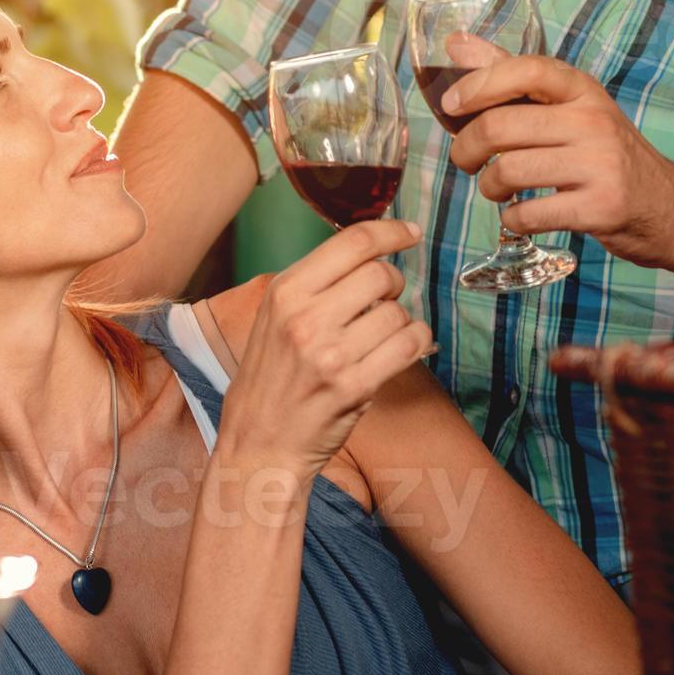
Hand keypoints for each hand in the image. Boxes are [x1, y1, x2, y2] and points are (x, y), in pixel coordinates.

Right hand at [214, 219, 433, 478]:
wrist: (259, 443)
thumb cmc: (270, 379)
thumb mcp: (274, 317)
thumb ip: (316, 285)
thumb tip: (370, 256)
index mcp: (285, 291)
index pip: (352, 243)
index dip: (390, 232)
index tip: (409, 232)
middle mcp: (305, 318)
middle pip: (381, 275)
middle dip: (393, 284)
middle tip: (384, 300)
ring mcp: (330, 355)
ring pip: (398, 313)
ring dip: (401, 321)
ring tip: (381, 336)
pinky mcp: (354, 387)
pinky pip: (408, 346)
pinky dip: (415, 343)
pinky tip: (401, 349)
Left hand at [428, 35, 673, 274]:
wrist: (668, 207)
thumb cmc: (604, 153)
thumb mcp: (568, 106)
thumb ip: (511, 75)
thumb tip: (455, 42)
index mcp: (581, 90)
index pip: (523, 70)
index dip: (477, 84)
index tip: (451, 106)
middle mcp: (592, 121)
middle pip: (499, 126)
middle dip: (465, 148)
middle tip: (465, 160)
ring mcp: (599, 165)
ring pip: (507, 171)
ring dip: (487, 186)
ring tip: (495, 188)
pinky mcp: (600, 208)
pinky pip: (528, 213)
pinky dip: (511, 219)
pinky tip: (519, 215)